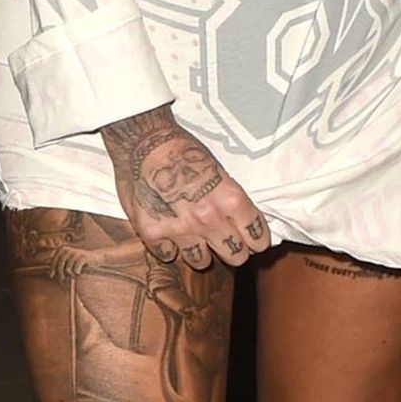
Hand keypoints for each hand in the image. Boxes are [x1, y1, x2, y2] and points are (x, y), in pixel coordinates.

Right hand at [101, 106, 271, 270]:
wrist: (142, 140)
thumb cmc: (181, 148)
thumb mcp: (216, 168)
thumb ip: (228, 197)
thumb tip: (242, 219)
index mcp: (228, 198)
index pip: (256, 234)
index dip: (258, 240)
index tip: (256, 241)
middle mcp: (207, 218)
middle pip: (235, 255)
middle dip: (235, 250)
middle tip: (228, 243)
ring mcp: (179, 228)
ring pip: (201, 261)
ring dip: (201, 253)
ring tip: (197, 240)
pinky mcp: (152, 233)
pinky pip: (168, 255)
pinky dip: (170, 247)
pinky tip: (169, 233)